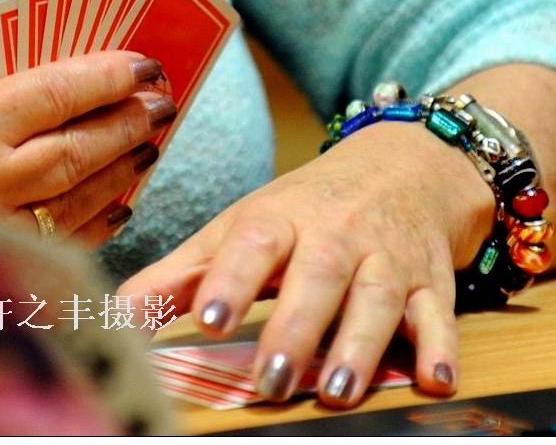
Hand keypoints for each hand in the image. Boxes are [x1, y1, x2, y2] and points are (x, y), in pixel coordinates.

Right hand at [0, 51, 176, 247]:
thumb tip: (82, 97)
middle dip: (128, 123)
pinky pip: (67, 243)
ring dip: (123, 170)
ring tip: (149, 148)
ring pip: (78, 195)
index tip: (144, 67)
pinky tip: (122, 207)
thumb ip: (3, 114)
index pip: (53, 93)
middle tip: (161, 107)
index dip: (107, 77)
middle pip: (77, 147)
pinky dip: (99, 223)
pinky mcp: (6, 269)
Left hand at [119, 120, 494, 407]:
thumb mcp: (244, 225)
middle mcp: (337, 234)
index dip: (232, 278)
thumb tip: (114, 317)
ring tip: (337, 392)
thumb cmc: (308, 205)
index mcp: (281, 218)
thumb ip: (183, 274)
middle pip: (319, 277)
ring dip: (361, 345)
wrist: (404, 164)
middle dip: (296, 327)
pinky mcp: (431, 279)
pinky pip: (439, 312)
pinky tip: (437, 380)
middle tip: (270, 378)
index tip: (208, 318)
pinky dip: (441, 345)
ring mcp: (388, 257)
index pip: (255, 242)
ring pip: (379, 299)